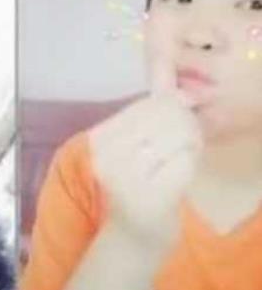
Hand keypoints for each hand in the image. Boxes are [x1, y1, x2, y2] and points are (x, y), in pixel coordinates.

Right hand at [89, 58, 203, 247]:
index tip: (169, 132)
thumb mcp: (140, 137)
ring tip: (178, 160)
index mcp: (99, 140)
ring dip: (190, 144)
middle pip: (167, 115)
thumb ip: (152, 100)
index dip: (172, 109)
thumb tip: (165, 55)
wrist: (135, 234)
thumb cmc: (139, 182)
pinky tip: (180, 176)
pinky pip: (186, 160)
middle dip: (184, 126)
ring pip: (180, 134)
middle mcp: (108, 158)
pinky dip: (191, 164)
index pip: (150, 104)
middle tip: (180, 146)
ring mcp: (128, 179)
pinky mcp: (150, 197)